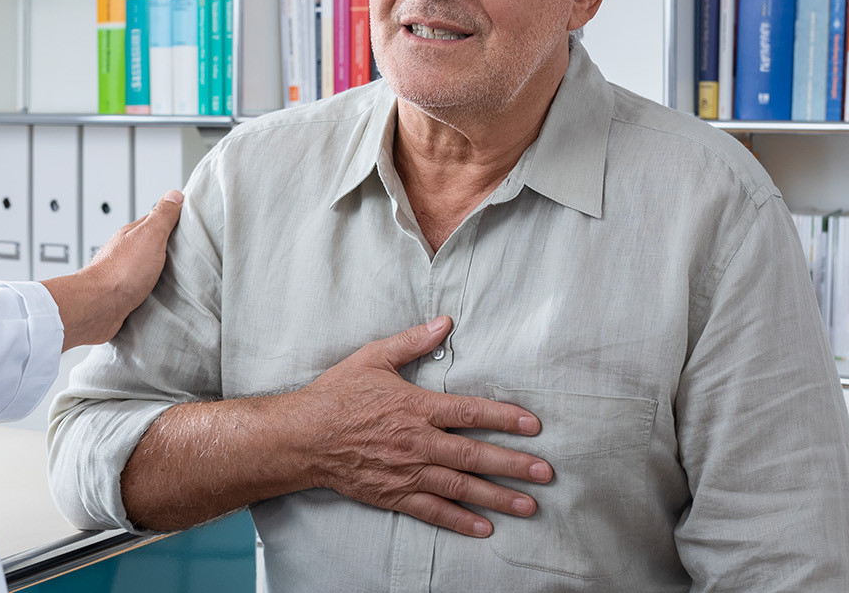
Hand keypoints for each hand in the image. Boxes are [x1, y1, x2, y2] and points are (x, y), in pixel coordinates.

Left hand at [42, 191, 181, 348]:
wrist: (97, 308)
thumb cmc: (120, 273)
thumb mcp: (149, 236)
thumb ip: (162, 217)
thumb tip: (174, 195)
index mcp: (134, 235)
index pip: (157, 220)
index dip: (175, 218)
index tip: (192, 219)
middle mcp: (127, 252)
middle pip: (153, 244)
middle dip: (171, 247)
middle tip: (192, 249)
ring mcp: (125, 274)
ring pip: (149, 267)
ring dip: (163, 270)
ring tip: (182, 274)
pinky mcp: (124, 295)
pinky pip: (144, 288)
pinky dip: (155, 288)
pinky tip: (164, 293)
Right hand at [287, 317, 551, 537]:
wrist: (302, 437)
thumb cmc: (336, 395)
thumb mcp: (372, 358)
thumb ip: (411, 341)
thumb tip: (444, 322)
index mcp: (416, 408)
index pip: (469, 413)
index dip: (504, 419)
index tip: (533, 425)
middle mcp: (417, 443)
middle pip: (474, 455)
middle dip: (514, 465)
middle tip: (546, 473)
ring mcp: (407, 472)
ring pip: (460, 487)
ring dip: (497, 497)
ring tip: (529, 505)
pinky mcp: (394, 495)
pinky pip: (432, 511)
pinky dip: (460, 521)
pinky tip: (484, 527)